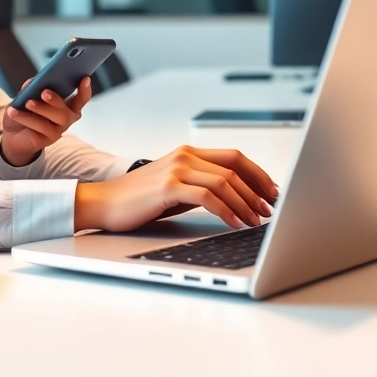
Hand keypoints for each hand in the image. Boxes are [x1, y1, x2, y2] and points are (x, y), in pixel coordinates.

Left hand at [0, 77, 92, 166]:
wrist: (12, 133)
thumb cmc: (24, 111)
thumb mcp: (26, 95)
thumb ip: (33, 86)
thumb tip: (35, 81)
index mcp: (65, 104)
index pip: (81, 98)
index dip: (85, 89)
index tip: (85, 78)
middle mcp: (66, 117)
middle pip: (66, 110)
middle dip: (56, 99)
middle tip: (44, 92)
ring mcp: (59, 130)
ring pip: (55, 118)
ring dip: (40, 109)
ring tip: (27, 103)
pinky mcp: (48, 139)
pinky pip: (41, 127)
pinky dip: (26, 117)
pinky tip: (13, 112)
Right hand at [74, 145, 277, 231]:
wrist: (104, 203)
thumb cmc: (140, 200)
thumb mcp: (176, 188)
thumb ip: (202, 186)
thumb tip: (235, 199)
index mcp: (189, 153)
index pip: (234, 157)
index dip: (258, 174)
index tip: (272, 192)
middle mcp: (186, 156)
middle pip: (235, 167)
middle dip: (257, 190)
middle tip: (269, 209)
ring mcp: (177, 169)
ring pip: (225, 182)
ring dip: (245, 203)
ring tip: (256, 220)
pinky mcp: (169, 186)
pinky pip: (208, 197)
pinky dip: (227, 211)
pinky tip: (235, 223)